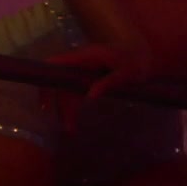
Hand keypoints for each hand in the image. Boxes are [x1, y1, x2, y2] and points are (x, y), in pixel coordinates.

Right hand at [38, 44, 155, 133]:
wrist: (142, 55)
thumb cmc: (135, 61)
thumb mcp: (126, 73)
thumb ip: (108, 83)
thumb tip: (90, 97)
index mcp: (85, 57)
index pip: (55, 64)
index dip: (45, 79)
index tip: (44, 100)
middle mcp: (79, 62)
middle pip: (59, 81)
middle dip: (58, 103)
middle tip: (64, 126)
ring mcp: (82, 70)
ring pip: (66, 90)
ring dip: (66, 109)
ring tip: (70, 130)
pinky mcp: (86, 78)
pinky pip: (74, 92)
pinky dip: (72, 106)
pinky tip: (74, 122)